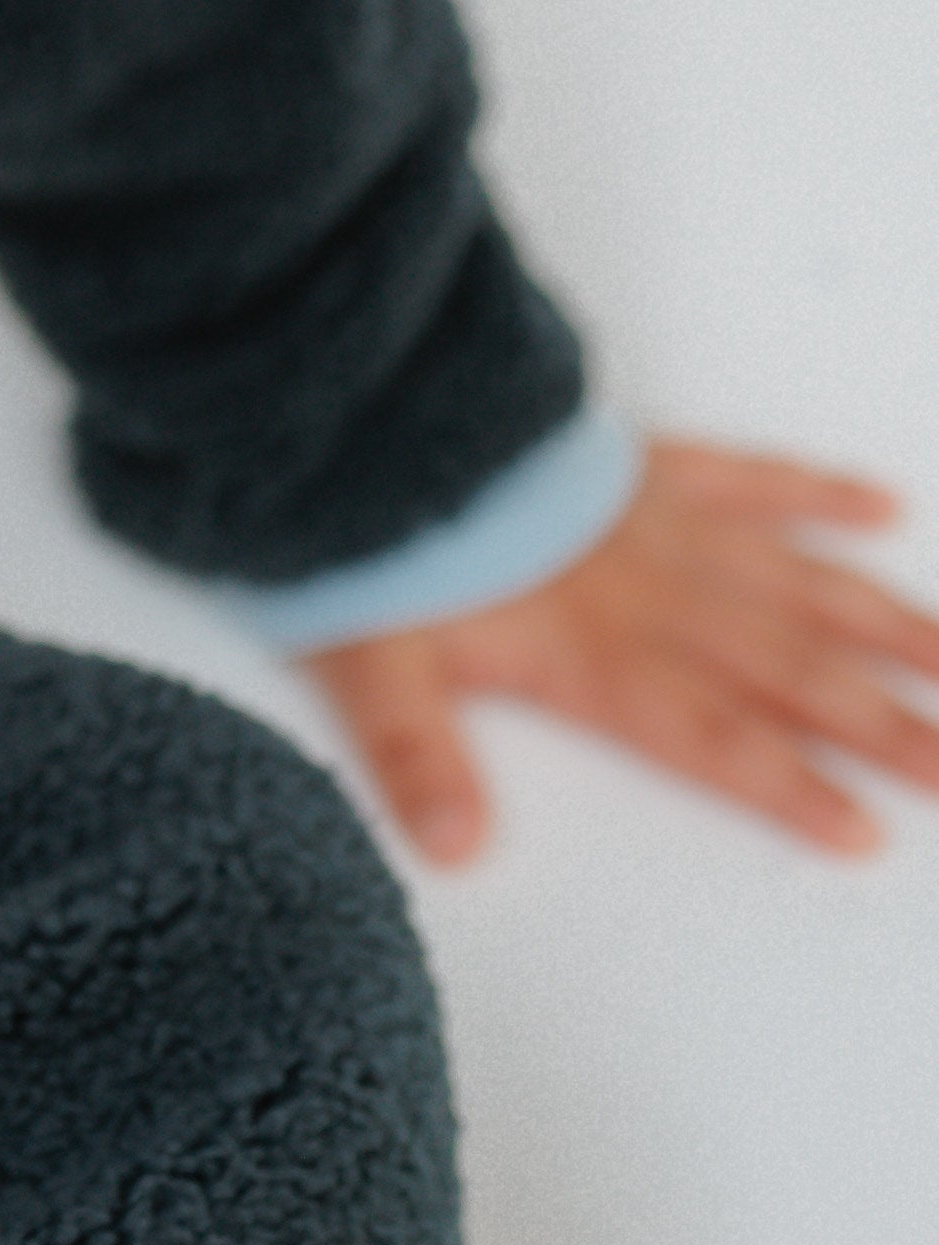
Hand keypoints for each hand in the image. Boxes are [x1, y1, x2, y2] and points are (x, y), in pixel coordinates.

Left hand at [307, 437, 938, 862]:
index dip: (788, 787)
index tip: (868, 831)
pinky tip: (882, 506)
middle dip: (881, 725)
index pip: (709, 735)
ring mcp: (655, 519)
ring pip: (794, 582)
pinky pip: (749, 474)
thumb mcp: (369, 657)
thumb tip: (454, 847)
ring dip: (882, 627)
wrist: (363, 398)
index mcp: (590, 650)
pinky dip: (817, 492)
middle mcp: (647, 590)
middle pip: (783, 670)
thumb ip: (418, 753)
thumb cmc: (369, 533)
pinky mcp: (642, 460)